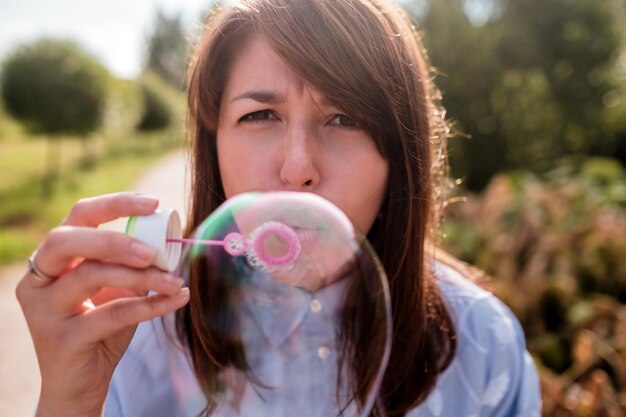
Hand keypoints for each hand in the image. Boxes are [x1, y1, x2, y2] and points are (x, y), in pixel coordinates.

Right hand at [15, 192, 189, 416]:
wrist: (81, 384)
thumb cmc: (101, 330)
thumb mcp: (117, 290)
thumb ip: (132, 266)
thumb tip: (171, 243)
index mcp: (53, 260)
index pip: (78, 217)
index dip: (115, 204)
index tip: (153, 203)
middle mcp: (39, 280)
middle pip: (67, 240)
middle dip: (115, 240)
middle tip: (153, 252)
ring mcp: (43, 309)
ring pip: (90, 276)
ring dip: (141, 276)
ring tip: (174, 280)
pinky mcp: (60, 338)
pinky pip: (111, 314)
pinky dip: (149, 305)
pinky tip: (175, 300)